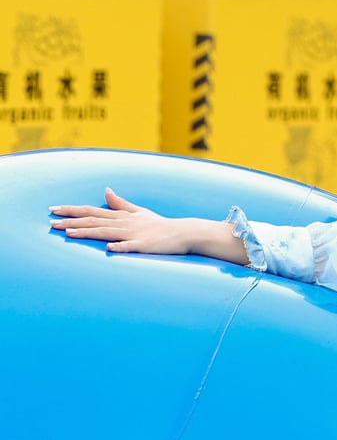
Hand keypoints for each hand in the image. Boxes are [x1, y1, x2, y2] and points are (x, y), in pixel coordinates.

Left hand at [49, 186, 195, 254]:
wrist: (182, 233)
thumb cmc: (160, 225)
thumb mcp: (139, 212)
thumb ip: (120, 203)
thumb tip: (106, 190)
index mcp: (120, 216)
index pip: (90, 211)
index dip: (71, 210)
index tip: (53, 210)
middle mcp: (123, 223)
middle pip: (92, 221)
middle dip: (71, 222)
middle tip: (51, 223)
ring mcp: (133, 234)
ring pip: (105, 232)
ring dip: (87, 233)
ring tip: (69, 234)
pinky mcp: (144, 246)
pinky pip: (130, 247)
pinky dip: (120, 247)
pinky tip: (109, 249)